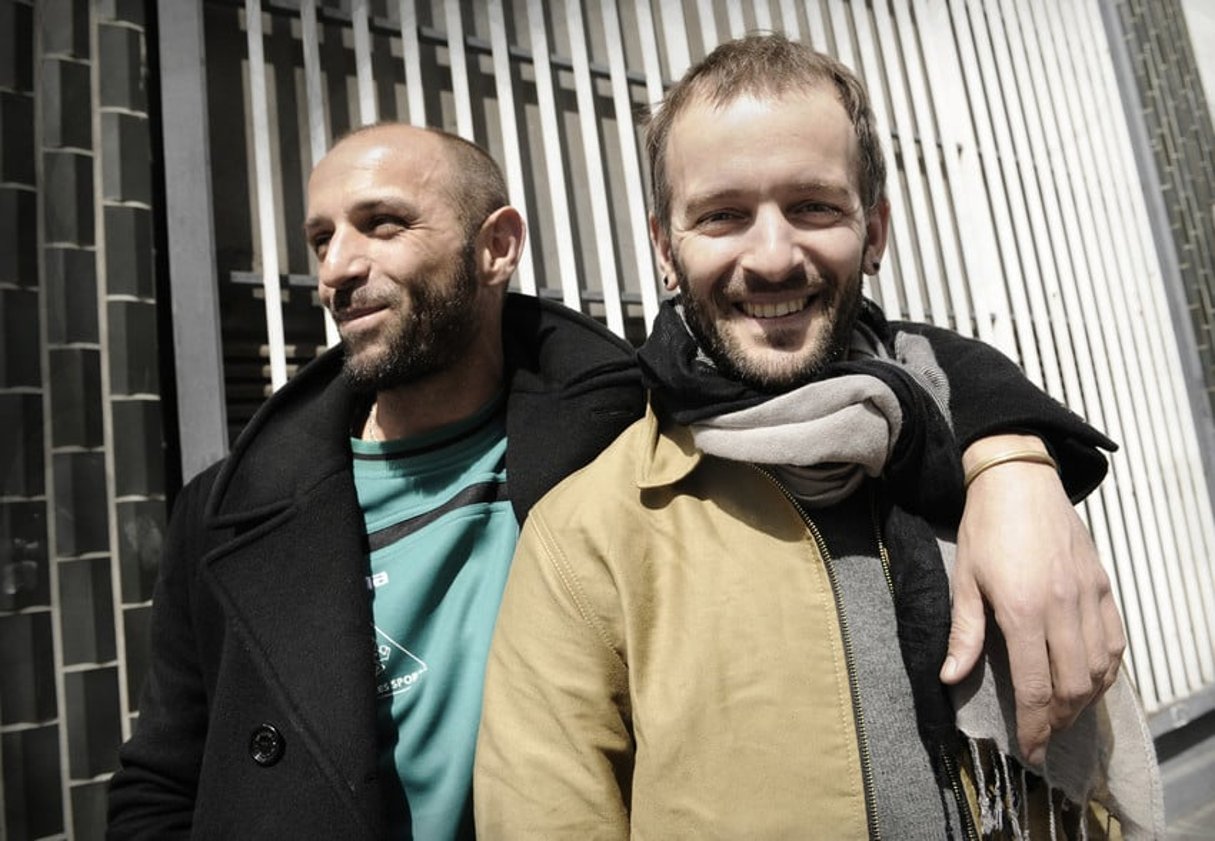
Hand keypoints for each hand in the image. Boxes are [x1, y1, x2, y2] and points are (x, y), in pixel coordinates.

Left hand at [940, 434, 1125, 765]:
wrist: (1018, 479)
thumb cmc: (984, 527)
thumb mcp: (964, 580)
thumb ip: (962, 634)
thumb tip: (951, 678)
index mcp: (1023, 611)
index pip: (1035, 687)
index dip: (1034, 727)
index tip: (1030, 751)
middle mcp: (1063, 609)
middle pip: (1074, 687)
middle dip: (1060, 721)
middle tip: (1044, 736)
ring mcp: (1090, 597)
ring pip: (1100, 669)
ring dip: (1085, 701)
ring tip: (1063, 715)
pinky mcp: (1103, 586)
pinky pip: (1115, 642)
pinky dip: (1107, 671)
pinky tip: (1092, 682)